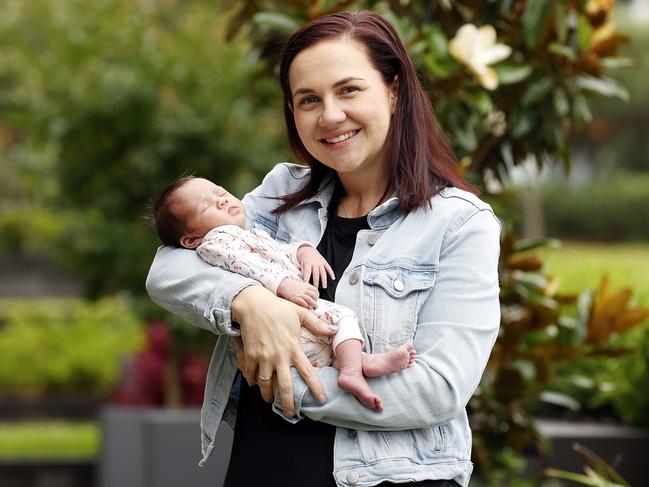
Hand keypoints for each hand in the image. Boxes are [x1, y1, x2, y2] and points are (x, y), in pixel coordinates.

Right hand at [231, 285, 338, 415]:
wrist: (253, 304)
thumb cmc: (278, 308)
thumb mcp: (300, 313)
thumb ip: (318, 324)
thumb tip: (336, 330)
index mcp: (293, 348)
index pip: (308, 372)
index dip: (315, 387)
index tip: (321, 399)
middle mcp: (279, 356)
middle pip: (285, 386)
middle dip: (287, 403)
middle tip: (290, 413)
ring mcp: (263, 357)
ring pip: (266, 384)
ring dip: (267, 395)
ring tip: (270, 400)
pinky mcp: (250, 356)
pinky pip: (251, 374)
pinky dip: (253, 381)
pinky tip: (255, 384)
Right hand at [277, 278, 318, 308]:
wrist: (283, 284)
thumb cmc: (291, 285)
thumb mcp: (301, 284)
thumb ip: (306, 288)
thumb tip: (311, 295)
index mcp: (306, 285)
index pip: (315, 291)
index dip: (317, 296)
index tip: (316, 299)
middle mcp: (304, 289)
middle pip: (314, 295)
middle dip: (316, 301)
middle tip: (315, 305)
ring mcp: (299, 294)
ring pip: (310, 299)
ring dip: (313, 304)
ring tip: (313, 308)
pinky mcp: (295, 298)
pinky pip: (303, 302)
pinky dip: (306, 305)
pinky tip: (306, 307)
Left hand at [296, 245, 334, 288]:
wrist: (309, 251)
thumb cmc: (305, 260)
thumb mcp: (302, 265)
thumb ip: (303, 273)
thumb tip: (303, 281)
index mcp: (308, 264)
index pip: (307, 272)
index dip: (307, 279)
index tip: (307, 285)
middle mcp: (315, 263)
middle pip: (316, 274)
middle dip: (316, 282)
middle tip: (316, 289)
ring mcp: (320, 263)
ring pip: (323, 272)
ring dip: (324, 280)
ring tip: (324, 287)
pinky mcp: (325, 262)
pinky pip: (329, 268)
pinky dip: (331, 273)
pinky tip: (333, 278)